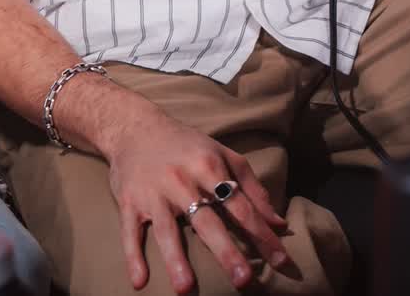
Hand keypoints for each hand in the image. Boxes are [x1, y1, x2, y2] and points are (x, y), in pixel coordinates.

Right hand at [99, 101, 290, 292]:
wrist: (135, 128)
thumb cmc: (187, 146)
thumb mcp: (224, 156)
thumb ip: (253, 190)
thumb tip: (279, 224)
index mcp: (209, 167)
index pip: (241, 207)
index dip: (261, 233)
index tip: (281, 261)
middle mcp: (182, 180)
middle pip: (207, 221)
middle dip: (226, 251)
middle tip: (244, 279)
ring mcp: (153, 193)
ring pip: (166, 229)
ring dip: (176, 259)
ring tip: (186, 288)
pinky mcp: (128, 202)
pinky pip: (130, 232)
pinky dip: (133, 256)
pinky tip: (140, 281)